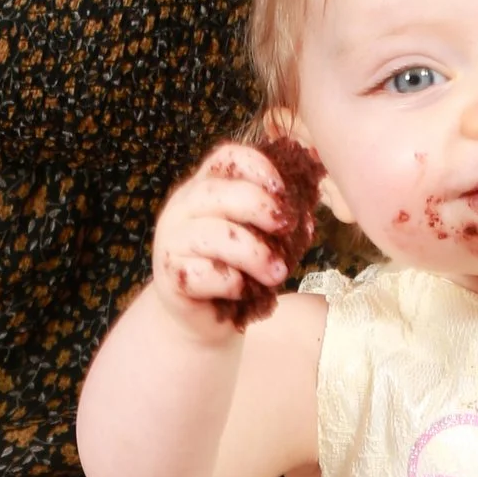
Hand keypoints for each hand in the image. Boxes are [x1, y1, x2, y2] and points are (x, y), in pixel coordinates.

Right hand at [147, 144, 296, 332]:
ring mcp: (171, 242)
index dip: (256, 166)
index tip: (283, 190)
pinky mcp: (170, 278)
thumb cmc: (238, 270)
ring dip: (253, 253)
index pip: (226, 158)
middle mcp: (183, 209)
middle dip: (258, 206)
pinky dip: (230, 282)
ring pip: (211, 234)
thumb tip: (306, 214)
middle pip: (214, 191)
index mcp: (206, 188)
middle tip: (286, 227)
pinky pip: (202, 273)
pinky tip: (243, 291)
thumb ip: (280, 220)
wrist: (204, 318)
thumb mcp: (262, 239)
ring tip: (278, 274)